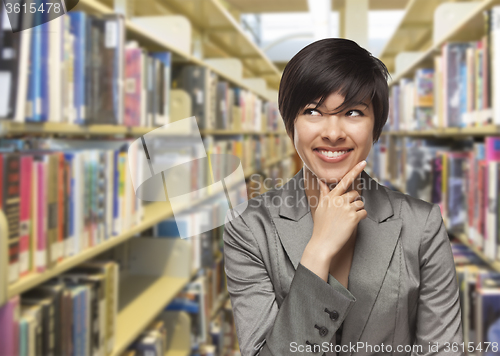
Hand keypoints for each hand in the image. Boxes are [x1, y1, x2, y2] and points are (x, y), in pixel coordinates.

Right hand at [300, 160, 367, 280]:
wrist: (322, 244)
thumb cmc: (321, 226)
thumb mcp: (320, 208)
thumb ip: (324, 194)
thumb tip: (322, 182)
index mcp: (330, 197)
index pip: (344, 180)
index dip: (355, 170)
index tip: (363, 162)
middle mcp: (338, 200)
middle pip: (355, 194)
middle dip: (353, 202)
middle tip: (346, 214)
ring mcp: (346, 208)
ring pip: (360, 204)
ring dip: (357, 211)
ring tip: (347, 220)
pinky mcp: (353, 217)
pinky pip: (364, 213)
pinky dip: (361, 218)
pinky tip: (351, 224)